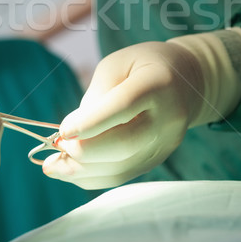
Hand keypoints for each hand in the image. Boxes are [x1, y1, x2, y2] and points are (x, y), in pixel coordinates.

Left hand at [43, 31, 240, 188]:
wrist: (187, 81)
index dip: (90, 122)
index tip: (62, 131)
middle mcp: (168, 118)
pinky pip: (123, 175)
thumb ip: (97, 94)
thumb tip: (74, 133)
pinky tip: (71, 171)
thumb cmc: (144, 65)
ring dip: (81, 171)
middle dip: (84, 151)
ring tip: (53, 166)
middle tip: (57, 145)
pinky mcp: (158, 158)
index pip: (124, 106)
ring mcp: (166, 143)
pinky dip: (93, 177)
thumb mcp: (118, 64)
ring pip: (121, 167)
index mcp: (158, 84)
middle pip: (124, 144)